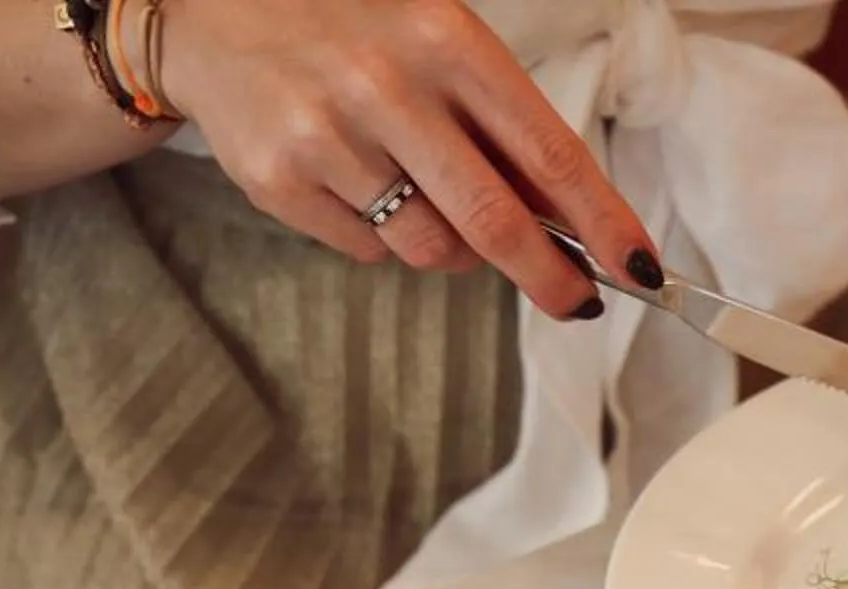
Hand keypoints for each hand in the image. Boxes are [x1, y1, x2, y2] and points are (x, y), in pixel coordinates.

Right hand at [159, 0, 656, 316]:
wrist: (210, 11)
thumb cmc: (351, 25)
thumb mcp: (437, 40)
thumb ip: (500, 123)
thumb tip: (570, 221)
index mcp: (446, 39)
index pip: (549, 152)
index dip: (602, 221)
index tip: (637, 267)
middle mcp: (387, 87)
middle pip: (495, 221)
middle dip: (549, 276)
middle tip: (577, 301)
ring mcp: (327, 137)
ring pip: (431, 247)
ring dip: (454, 249)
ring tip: (431, 200)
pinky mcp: (279, 181)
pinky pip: (367, 251)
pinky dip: (383, 237)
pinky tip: (363, 184)